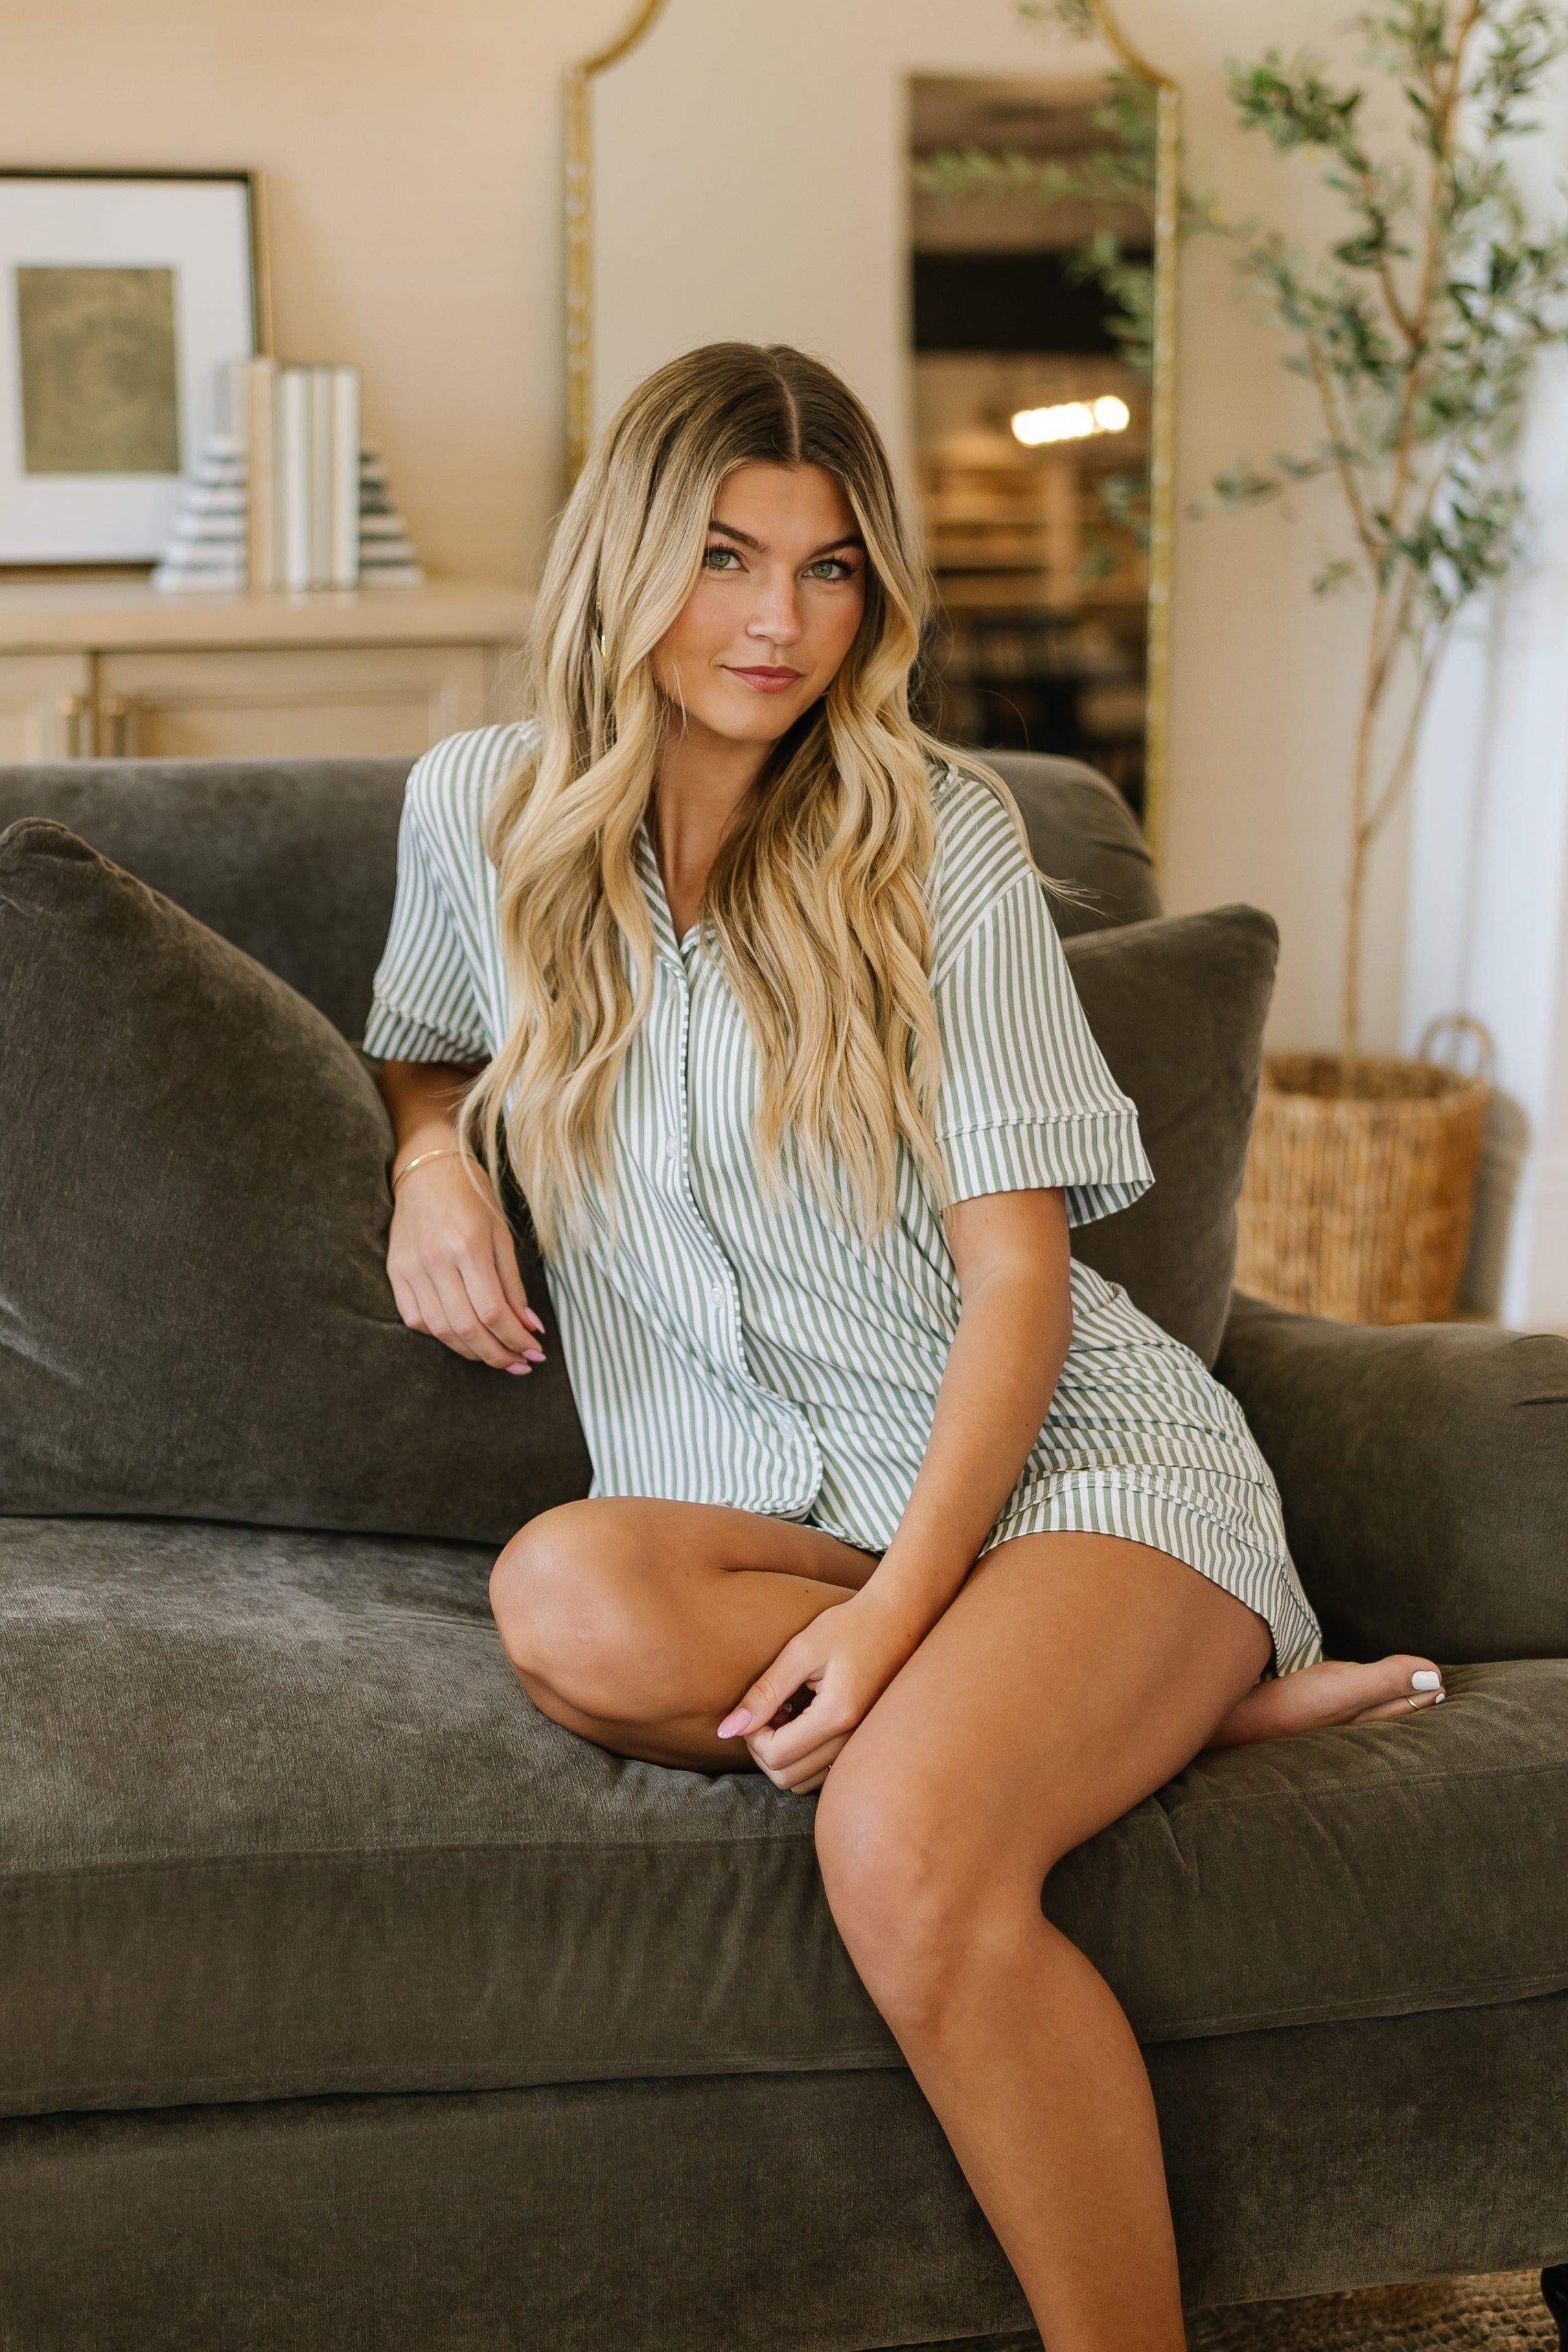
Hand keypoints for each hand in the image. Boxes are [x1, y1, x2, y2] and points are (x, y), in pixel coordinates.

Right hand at [387, 1153, 546, 1373]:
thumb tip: (530, 1328)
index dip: (516, 1340)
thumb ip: (513, 1284)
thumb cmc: (472, 1197)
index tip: (535, 1352)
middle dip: (498, 1355)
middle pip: (467, 1328)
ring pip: (441, 1330)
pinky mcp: (394, 1272)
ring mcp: (411, 1268)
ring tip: (497, 1356)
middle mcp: (436, 1260)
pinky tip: (462, 1337)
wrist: (426, 1170)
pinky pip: (415, 1319)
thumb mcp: (502, 1234)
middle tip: (520, 1364)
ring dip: (472, 1352)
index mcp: (468, 1246)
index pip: (494, 1312)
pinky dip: (441, 1336)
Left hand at [716, 1590, 924, 1793]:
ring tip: (787, 1714)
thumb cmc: (850, 1626)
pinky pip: (822, 1774)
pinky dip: (804, 1756)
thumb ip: (764, 1693)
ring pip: (803, 1782)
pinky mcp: (862, 1746)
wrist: (901, 1619)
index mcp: (837, 1716)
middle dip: (764, 1749)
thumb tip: (727, 1731)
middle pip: (786, 1778)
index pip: (776, 1756)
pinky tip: (805, 1720)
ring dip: (784, 1756)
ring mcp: (861, 1748)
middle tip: (768, 1711)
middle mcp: (852, 1741)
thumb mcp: (801, 1651)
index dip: (753, 1736)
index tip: (758, 1707)